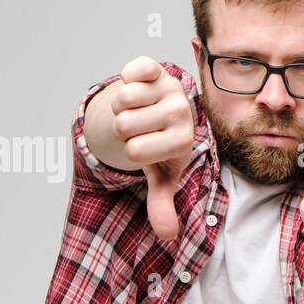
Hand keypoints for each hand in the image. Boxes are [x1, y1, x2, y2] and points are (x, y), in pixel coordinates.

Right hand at [109, 56, 194, 241]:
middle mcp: (182, 112)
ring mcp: (170, 87)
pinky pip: (129, 71)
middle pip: (124, 125)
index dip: (132, 150)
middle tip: (142, 127)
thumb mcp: (161, 175)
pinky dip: (126, 79)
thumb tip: (167, 236)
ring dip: (121, 106)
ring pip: (122, 99)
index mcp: (182, 141)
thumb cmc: (162, 145)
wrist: (169, 110)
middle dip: (124, 128)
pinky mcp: (157, 67)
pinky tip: (140, 87)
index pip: (135, 151)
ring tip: (140, 110)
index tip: (147, 147)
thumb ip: (162, 205)